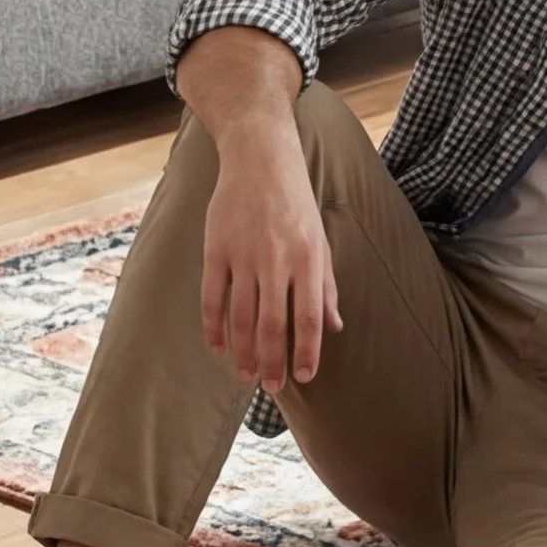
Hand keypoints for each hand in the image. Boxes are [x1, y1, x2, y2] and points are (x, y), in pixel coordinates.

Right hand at [198, 121, 341, 394]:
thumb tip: (334, 326)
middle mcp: (276, 260)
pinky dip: (213, 326)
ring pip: (241, 316)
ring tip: (246, 376)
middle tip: (272, 388)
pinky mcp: (216, 248)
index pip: (308, 318)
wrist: (260, 158)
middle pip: (272, 324)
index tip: (304, 377)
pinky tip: (217, 347)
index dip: (306, 351)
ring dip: (243, 351)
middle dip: (272, 361)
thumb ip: (326, 285)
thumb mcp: (322, 240)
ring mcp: (243, 255)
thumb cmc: (296, 202)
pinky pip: (212, 296)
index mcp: (308, 259)